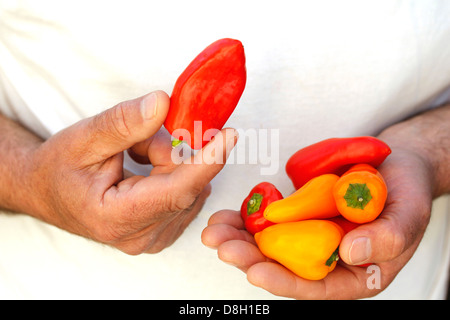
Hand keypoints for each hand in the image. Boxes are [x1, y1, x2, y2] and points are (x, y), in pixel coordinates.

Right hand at [26, 91, 237, 253]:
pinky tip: (146, 170)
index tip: (230, 134)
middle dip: (171, 152)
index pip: (177, 190)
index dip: (207, 161)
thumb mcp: (83, 138)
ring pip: (189, 188)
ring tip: (133, 157)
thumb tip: (163, 103)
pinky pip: (187, 195)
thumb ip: (124, 123)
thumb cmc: (59, 167)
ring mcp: (153, 239)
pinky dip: (173, 173)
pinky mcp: (162, 232)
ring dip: (170, 162)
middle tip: (139, 139)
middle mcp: (140, 237)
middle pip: (185, 185)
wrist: (47, 192)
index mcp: (116, 218)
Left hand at [201, 146, 433, 298]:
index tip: (255, 272)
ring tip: (215, 230)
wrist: (396, 165)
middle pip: (284, 267)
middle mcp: (327, 259)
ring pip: (271, 245)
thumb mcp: (408, 216)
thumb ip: (387, 238)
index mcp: (353, 273)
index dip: (284, 282)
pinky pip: (271, 221)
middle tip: (222, 246)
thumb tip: (350, 253)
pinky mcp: (299, 216)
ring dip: (241, 239)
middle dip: (250, 259)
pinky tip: (229, 214)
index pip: (315, 287)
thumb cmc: (407, 193)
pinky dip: (249, 217)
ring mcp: (310, 237)